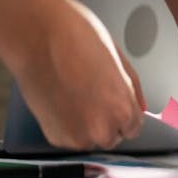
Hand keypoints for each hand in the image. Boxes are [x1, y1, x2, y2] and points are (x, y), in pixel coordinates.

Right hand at [13, 0, 144, 150]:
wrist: (38, 37)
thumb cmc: (79, 41)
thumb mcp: (120, 61)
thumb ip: (133, 91)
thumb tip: (140, 107)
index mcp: (122, 111)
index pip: (133, 128)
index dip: (126, 114)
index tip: (118, 105)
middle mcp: (99, 130)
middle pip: (112, 137)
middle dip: (108, 121)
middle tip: (95, 95)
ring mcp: (74, 136)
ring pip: (90, 139)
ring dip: (88, 125)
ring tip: (78, 95)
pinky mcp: (52, 136)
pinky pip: (69, 137)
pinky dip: (68, 124)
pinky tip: (64, 100)